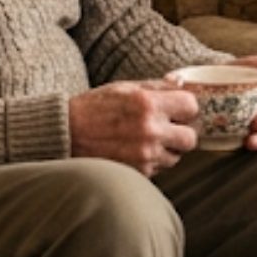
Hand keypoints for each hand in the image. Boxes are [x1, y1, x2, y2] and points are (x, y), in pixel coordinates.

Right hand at [68, 80, 199, 173]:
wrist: (65, 134)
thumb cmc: (94, 108)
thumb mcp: (124, 88)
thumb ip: (156, 86)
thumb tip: (181, 83)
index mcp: (148, 104)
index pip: (191, 107)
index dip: (185, 108)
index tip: (177, 109)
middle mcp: (149, 131)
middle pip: (190, 138)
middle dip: (181, 132)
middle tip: (167, 128)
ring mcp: (144, 155)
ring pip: (175, 157)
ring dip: (166, 150)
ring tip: (145, 140)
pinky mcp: (137, 173)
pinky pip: (158, 169)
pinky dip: (151, 162)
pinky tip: (134, 151)